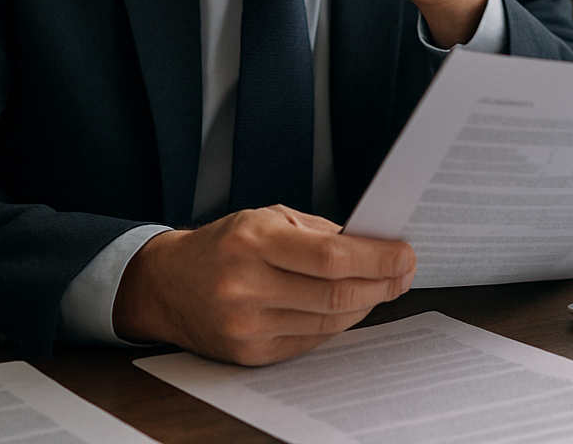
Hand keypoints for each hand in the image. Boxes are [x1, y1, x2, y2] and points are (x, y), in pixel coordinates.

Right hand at [112, 206, 414, 365]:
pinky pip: (310, 340)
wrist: (166, 285)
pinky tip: (349, 307)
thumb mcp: (264, 218)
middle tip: (404, 273)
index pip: (330, 256)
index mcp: (253, 239)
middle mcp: (247, 284)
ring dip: (364, 304)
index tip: (405, 254)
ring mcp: (247, 324)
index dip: (377, 258)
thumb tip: (373, 244)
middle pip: (335, 294)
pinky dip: (336, 323)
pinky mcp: (249, 353)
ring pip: (328, 321)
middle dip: (381, 284)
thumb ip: (317, 231)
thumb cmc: (222, 245)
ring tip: (381, 287)